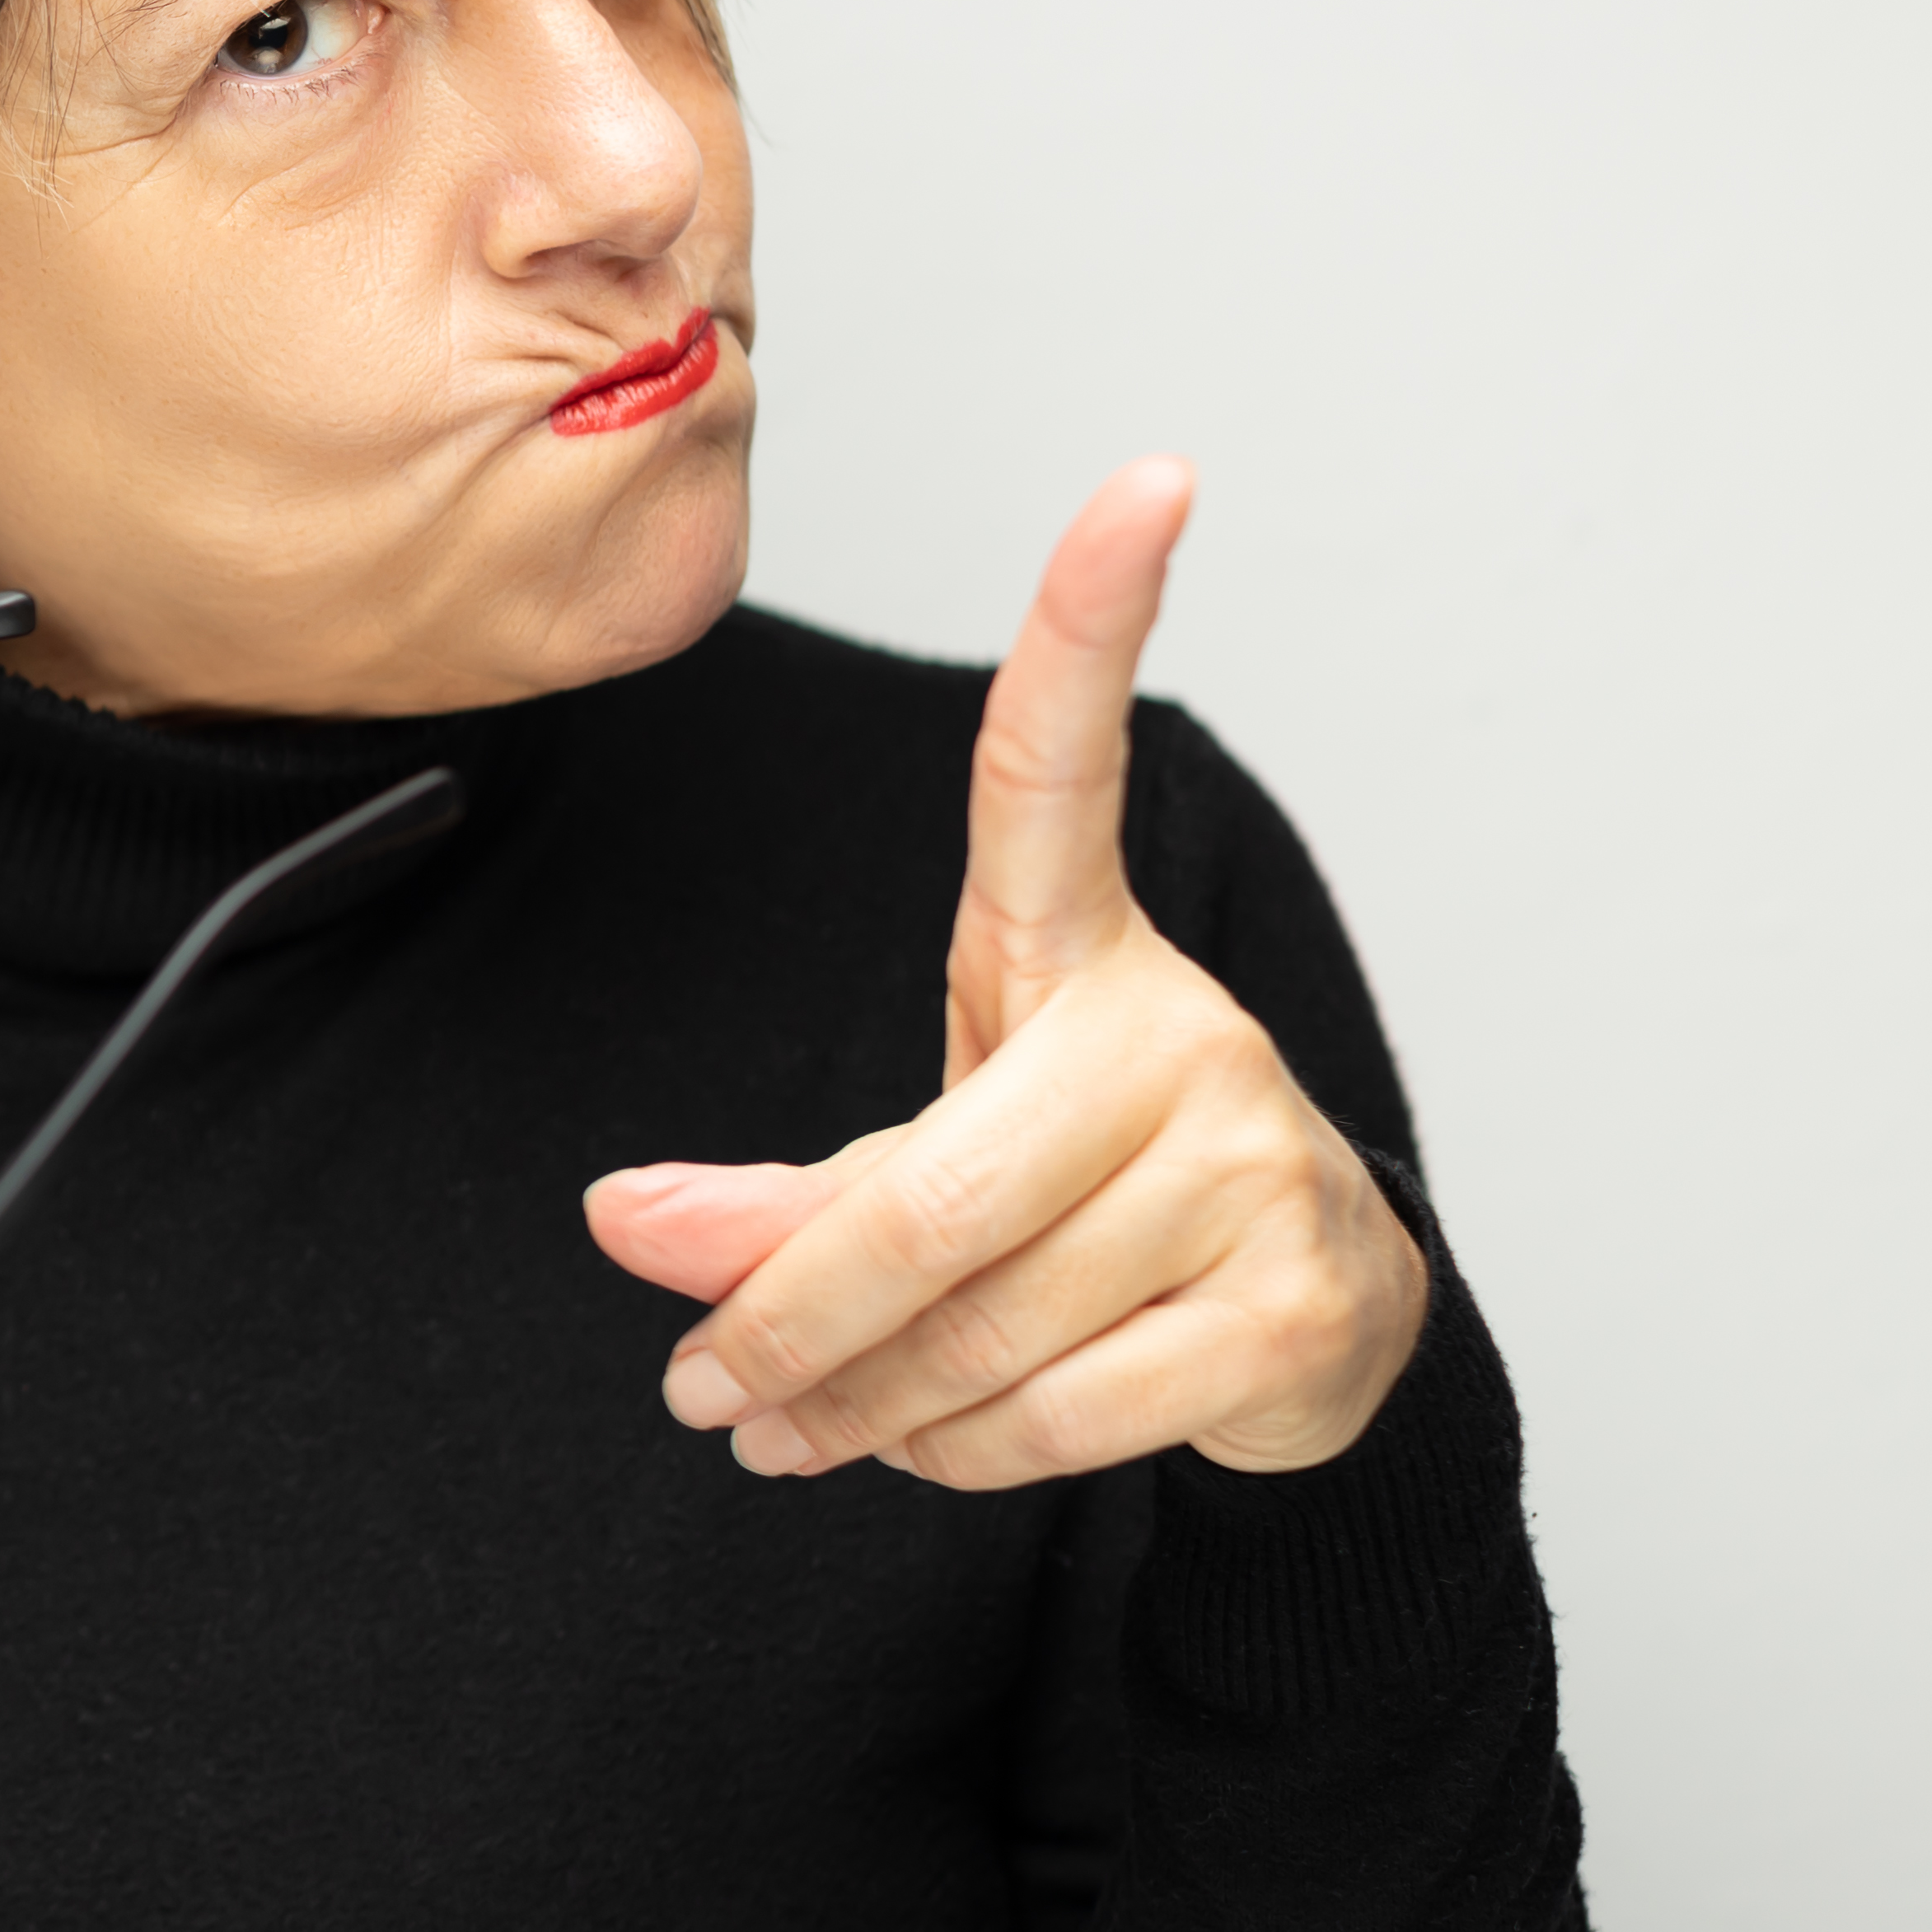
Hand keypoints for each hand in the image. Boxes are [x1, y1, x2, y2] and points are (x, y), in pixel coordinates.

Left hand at [581, 461, 1428, 1485]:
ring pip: (979, 1321)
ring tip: (807, 1426)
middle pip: (924, 1193)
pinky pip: (1061, 1407)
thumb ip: (770, 1200)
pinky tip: (928, 1445)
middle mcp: (1175, 1029)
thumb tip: (625, 1230)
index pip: (1067, 765)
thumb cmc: (1081, 1205)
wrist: (1305, 1334)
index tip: (1149, 478)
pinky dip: (956, 1453)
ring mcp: (1251, 1160)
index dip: (1097, 617)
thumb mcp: (921, 1162)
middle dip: (784, 1319)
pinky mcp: (1295, 1299)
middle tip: (696, 1392)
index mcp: (1073, 952)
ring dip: (859, 1407)